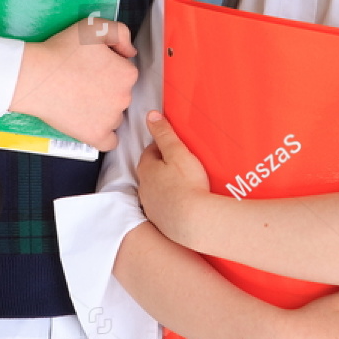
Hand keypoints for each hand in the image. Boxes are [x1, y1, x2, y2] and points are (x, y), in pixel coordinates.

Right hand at [9, 19, 136, 151]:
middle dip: (107, 88)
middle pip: (121, 94)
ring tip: (80, 100)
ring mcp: (111, 119)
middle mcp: (124, 98)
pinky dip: (103, 134)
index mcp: (127, 73)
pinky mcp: (95, 136)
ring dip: (104, 110)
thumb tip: (130, 52)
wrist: (34, 76)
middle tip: (83, 81)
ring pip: (115, 116)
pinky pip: (109, 140)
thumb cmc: (61, 51)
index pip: (125, 72)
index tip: (91, 66)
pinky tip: (91, 124)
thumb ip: (120, 33)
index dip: (109, 67)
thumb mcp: (93, 27)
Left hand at [136, 111, 210, 243]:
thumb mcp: (177, 151)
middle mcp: (144, 188)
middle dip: (163, 167)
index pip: (150, 152)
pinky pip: (165, 208)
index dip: (163, 147)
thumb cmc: (188, 185)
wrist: (195, 221)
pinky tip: (186, 203)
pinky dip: (172, 204)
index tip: (175, 147)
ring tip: (186, 184)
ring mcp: (152, 206)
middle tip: (181, 164)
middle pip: (151, 172)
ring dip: (167, 187)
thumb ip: (164, 133)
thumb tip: (151, 116)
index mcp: (146, 169)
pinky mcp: (161, 222)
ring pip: (156, 191)